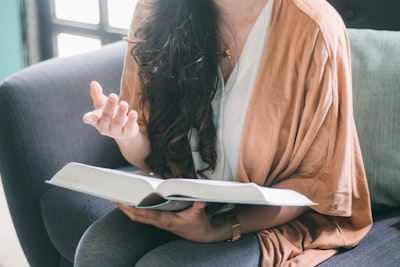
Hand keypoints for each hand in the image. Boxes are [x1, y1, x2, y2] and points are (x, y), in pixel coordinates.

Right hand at [82, 81, 138, 143]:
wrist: (124, 129)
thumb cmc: (110, 113)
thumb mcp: (102, 103)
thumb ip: (97, 94)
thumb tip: (93, 83)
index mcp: (96, 120)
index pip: (92, 119)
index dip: (89, 118)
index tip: (86, 118)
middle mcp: (104, 127)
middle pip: (106, 117)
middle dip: (109, 106)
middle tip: (113, 95)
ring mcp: (115, 132)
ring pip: (117, 123)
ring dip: (121, 113)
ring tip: (124, 103)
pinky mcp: (126, 134)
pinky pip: (128, 127)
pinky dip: (131, 120)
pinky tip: (133, 112)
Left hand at [114, 201, 229, 242]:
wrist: (200, 235)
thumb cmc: (198, 224)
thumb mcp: (199, 215)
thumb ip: (199, 207)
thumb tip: (200, 200)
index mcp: (167, 220)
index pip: (148, 214)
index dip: (136, 209)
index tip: (126, 202)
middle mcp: (160, 222)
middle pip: (138, 216)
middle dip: (126, 208)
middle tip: (115, 199)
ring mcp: (158, 222)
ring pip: (138, 217)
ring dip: (127, 210)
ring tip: (117, 200)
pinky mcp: (159, 221)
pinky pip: (143, 216)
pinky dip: (134, 211)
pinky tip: (130, 204)